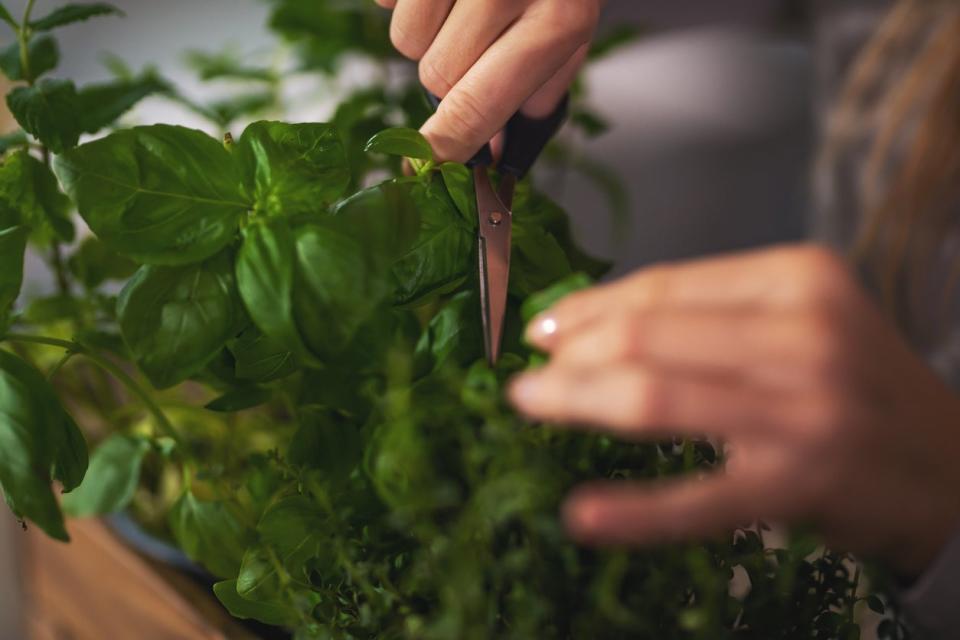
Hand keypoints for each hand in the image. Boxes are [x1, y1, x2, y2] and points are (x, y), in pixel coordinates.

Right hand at [373, 0, 601, 161]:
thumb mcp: (574, 23)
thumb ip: (541, 90)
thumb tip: (494, 149)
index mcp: (557, 19)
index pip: (477, 106)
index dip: (444, 145)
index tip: (424, 161)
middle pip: (435, 77)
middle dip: (450, 74)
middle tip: (478, 42)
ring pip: (406, 39)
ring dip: (427, 32)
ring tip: (462, 1)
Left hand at [508, 245, 959, 576]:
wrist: (951, 467)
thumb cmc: (854, 385)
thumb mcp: (802, 320)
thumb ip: (710, 312)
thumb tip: (593, 318)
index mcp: (801, 279)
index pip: (667, 285)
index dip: (591, 305)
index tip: (545, 325)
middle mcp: (807, 335)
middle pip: (650, 334)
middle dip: (573, 353)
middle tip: (530, 372)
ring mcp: (805, 412)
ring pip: (656, 397)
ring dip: (577, 400)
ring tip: (532, 403)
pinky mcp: (802, 485)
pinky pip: (700, 500)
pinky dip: (636, 510)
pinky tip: (584, 516)